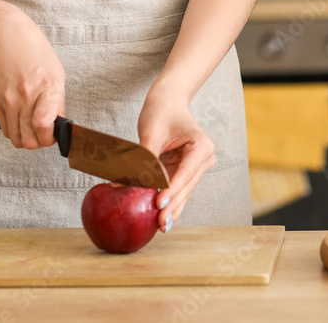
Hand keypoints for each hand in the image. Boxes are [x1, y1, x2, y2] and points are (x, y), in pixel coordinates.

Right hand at [0, 3, 65, 149]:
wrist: (3, 36)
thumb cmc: (33, 50)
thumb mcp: (57, 73)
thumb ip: (58, 101)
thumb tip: (58, 123)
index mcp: (48, 87)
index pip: (44, 124)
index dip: (51, 138)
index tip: (56, 135)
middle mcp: (27, 95)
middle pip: (30, 138)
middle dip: (41, 142)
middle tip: (46, 135)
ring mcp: (9, 99)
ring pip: (16, 138)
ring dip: (27, 139)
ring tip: (35, 130)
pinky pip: (5, 128)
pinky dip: (15, 131)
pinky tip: (22, 123)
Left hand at [137, 83, 214, 232]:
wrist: (168, 102)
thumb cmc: (162, 111)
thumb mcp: (151, 133)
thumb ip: (142, 159)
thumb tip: (125, 184)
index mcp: (201, 146)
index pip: (187, 172)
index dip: (173, 189)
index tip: (159, 203)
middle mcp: (203, 159)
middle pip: (186, 186)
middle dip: (172, 205)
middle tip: (160, 222)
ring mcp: (195, 168)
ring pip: (183, 192)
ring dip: (171, 208)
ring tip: (161, 226)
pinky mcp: (183, 172)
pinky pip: (175, 190)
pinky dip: (167, 202)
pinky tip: (161, 219)